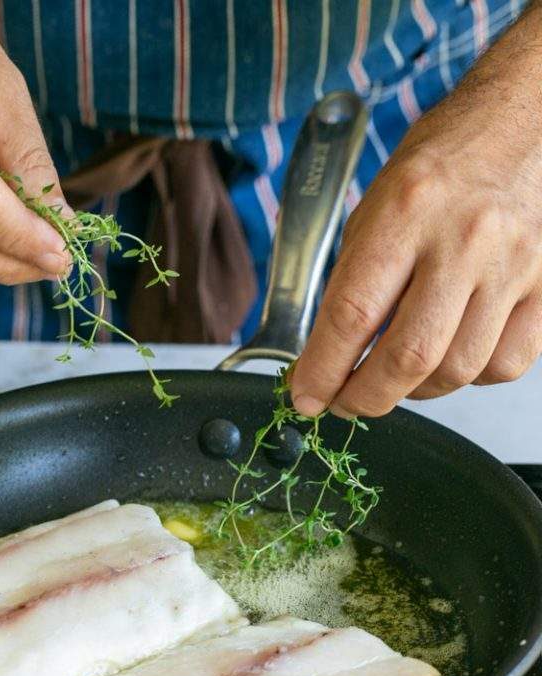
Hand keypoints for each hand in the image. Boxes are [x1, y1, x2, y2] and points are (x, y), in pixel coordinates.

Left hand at [290, 8, 541, 417]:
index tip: (306, 395)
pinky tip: (448, 356)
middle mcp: (462, 240)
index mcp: (404, 213)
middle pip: (409, 356)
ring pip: (458, 370)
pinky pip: (504, 364)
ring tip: (396, 375)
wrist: (514, 129)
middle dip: (365, 397)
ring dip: (415, 390)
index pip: (353, 314)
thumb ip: (352, 285)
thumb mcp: (371, 212)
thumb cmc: (434, 172)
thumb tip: (330, 360)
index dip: (323, 369)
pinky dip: (467, 377)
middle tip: (344, 401)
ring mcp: (511, 265)